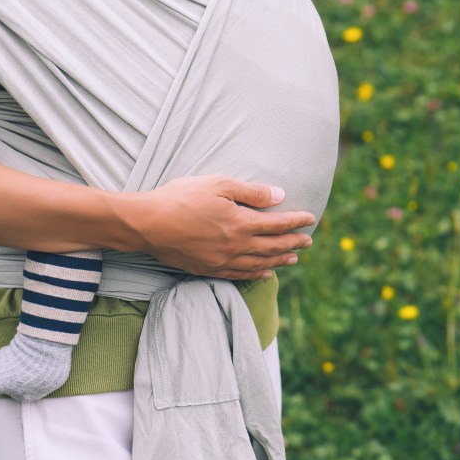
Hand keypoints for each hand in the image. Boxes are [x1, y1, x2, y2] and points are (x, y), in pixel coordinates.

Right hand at [129, 174, 316, 280]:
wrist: (147, 224)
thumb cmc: (181, 198)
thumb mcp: (218, 184)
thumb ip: (251, 192)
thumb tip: (280, 196)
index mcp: (240, 223)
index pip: (277, 224)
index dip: (296, 221)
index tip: (311, 219)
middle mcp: (236, 246)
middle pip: (273, 246)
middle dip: (293, 242)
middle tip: (309, 241)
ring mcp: (223, 261)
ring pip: (260, 263)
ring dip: (280, 260)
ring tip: (294, 258)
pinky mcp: (208, 269)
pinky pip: (240, 275)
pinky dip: (257, 274)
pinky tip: (265, 272)